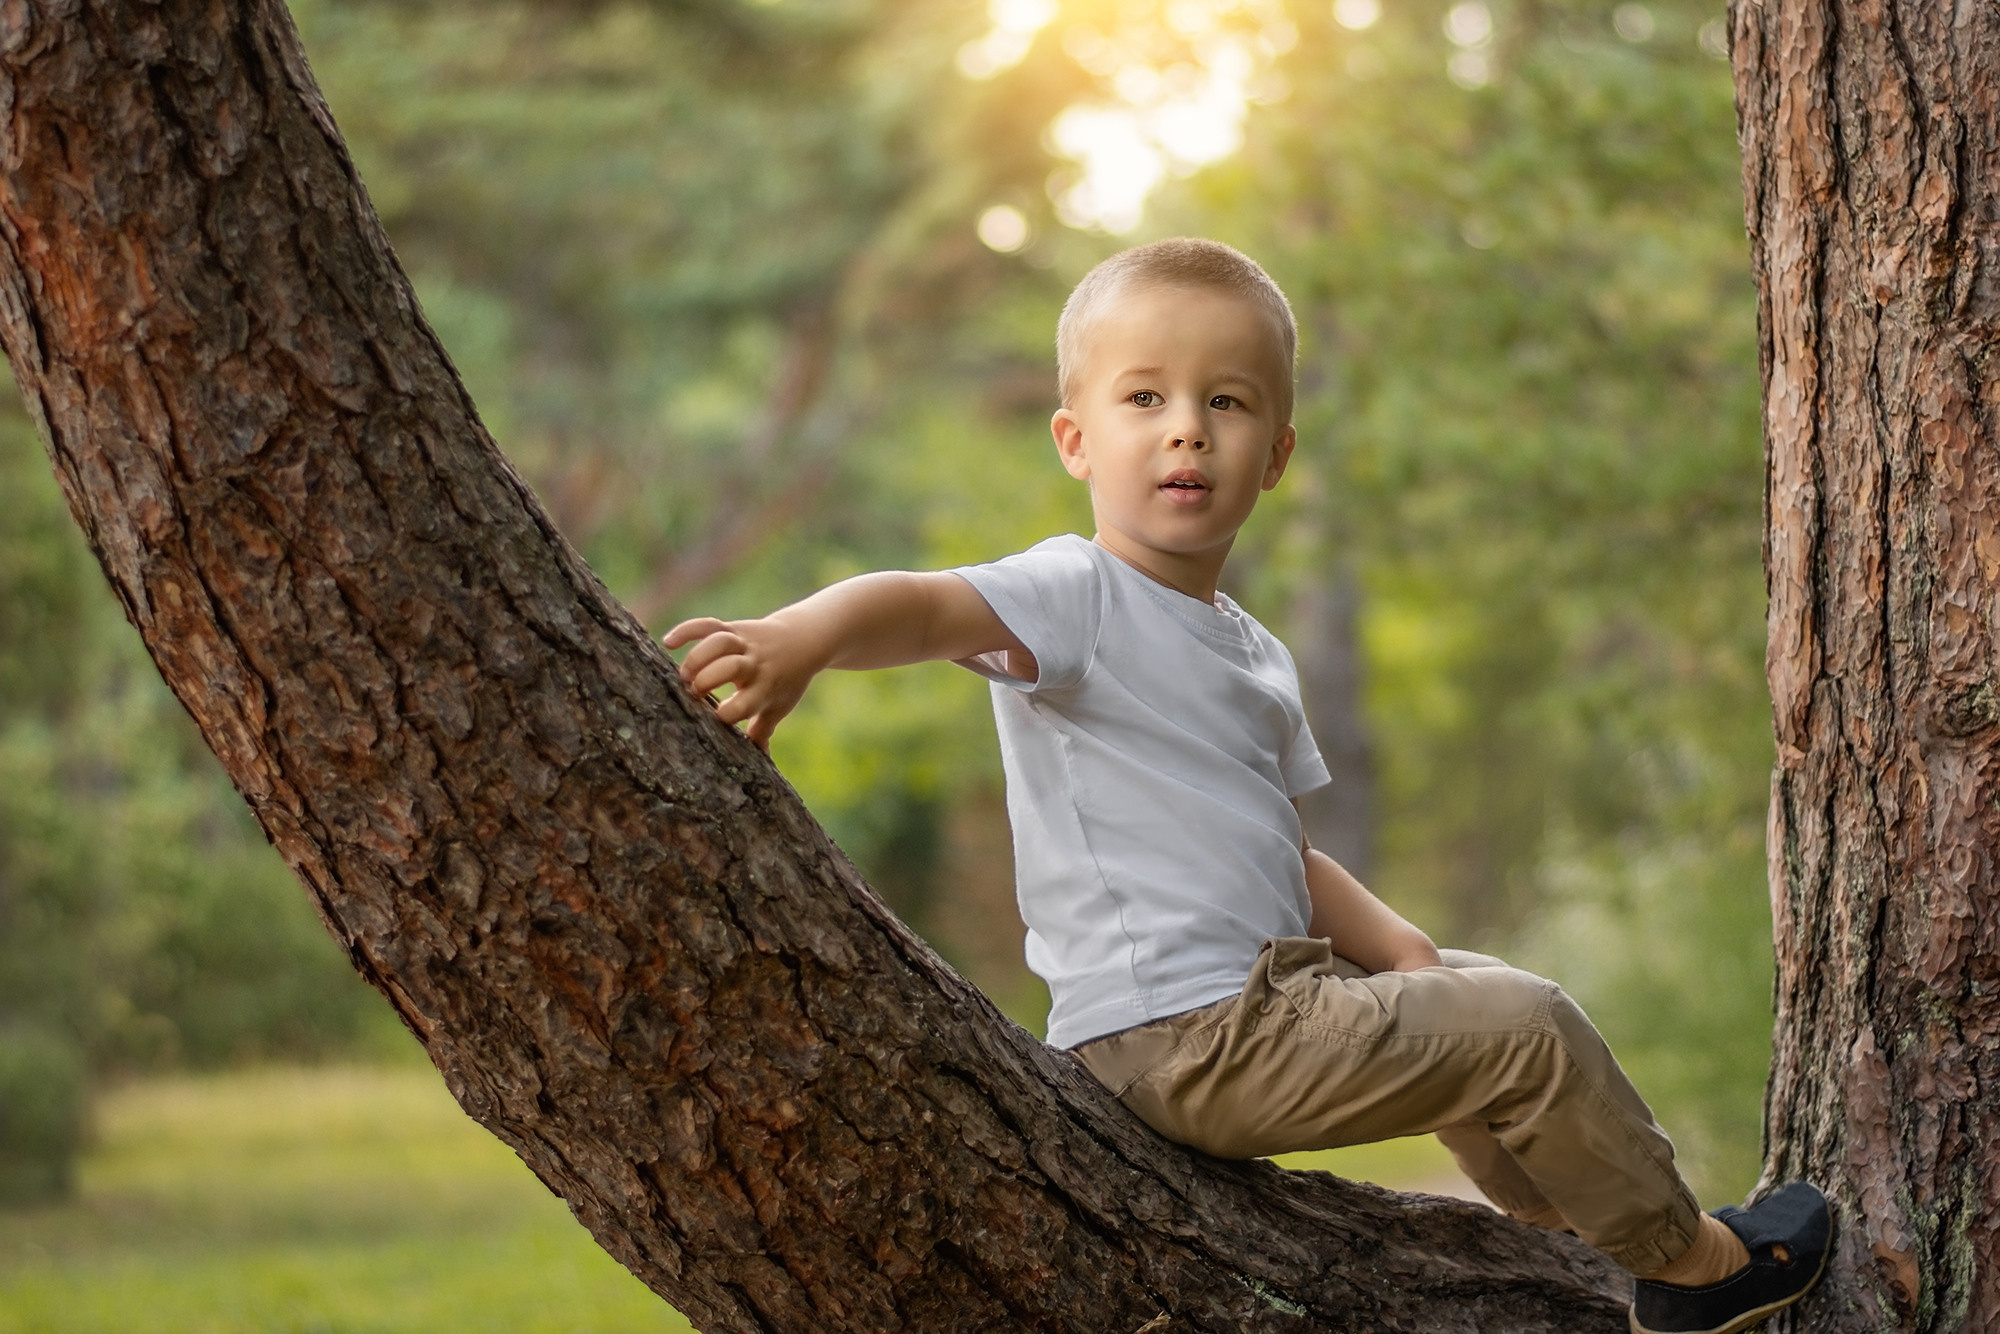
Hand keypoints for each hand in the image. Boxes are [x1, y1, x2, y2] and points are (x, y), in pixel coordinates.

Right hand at [662, 613, 825, 749]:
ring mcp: (744, 644)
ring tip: (683, 675)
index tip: (713, 719)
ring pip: (719, 642)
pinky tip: (668, 643)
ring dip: (696, 657)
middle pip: (730, 668)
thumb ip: (762, 731)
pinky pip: (710, 624)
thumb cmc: (786, 680)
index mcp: (764, 690)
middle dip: (706, 680)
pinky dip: (687, 630)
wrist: (804, 640)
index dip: (725, 713)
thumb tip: (759, 766)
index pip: (743, 705)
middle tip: (693, 693)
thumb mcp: (779, 706)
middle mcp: (754, 666)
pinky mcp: (735, 628)